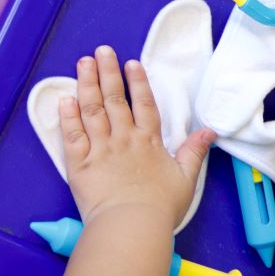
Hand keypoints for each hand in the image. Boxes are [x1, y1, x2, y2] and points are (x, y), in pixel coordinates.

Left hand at [60, 46, 214, 226]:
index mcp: (149, 142)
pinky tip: (64, 99)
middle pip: (115, 100)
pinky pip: (73, 135)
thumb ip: (194, 152)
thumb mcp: (186, 179)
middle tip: (102, 51)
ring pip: (92, 110)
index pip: (144, 105)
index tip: (131, 63)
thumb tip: (209, 132)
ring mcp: (100, 149)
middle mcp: (124, 139)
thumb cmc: (161, 206)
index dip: (138, 82)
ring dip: (87, 84)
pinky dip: (67, 116)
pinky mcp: (80, 164)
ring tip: (83, 63)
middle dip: (108, 73)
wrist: (132, 224)